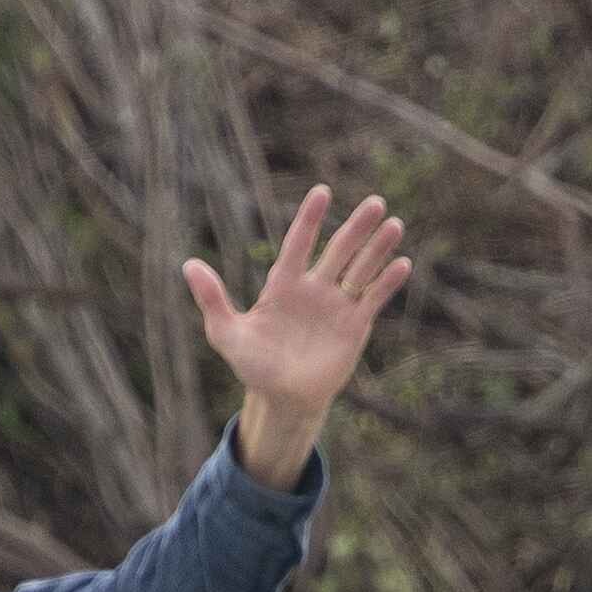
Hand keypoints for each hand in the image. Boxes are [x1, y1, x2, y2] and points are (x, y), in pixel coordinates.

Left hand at [182, 182, 415, 487]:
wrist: (283, 399)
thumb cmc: (253, 366)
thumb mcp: (226, 334)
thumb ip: (212, 299)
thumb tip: (189, 265)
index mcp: (283, 285)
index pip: (298, 245)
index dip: (309, 220)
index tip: (321, 192)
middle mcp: (313, 289)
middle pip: (338, 251)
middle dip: (356, 227)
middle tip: (375, 202)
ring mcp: (336, 305)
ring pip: (360, 269)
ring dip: (378, 248)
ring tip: (394, 224)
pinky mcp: (354, 326)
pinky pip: (372, 299)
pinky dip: (387, 283)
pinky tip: (402, 264)